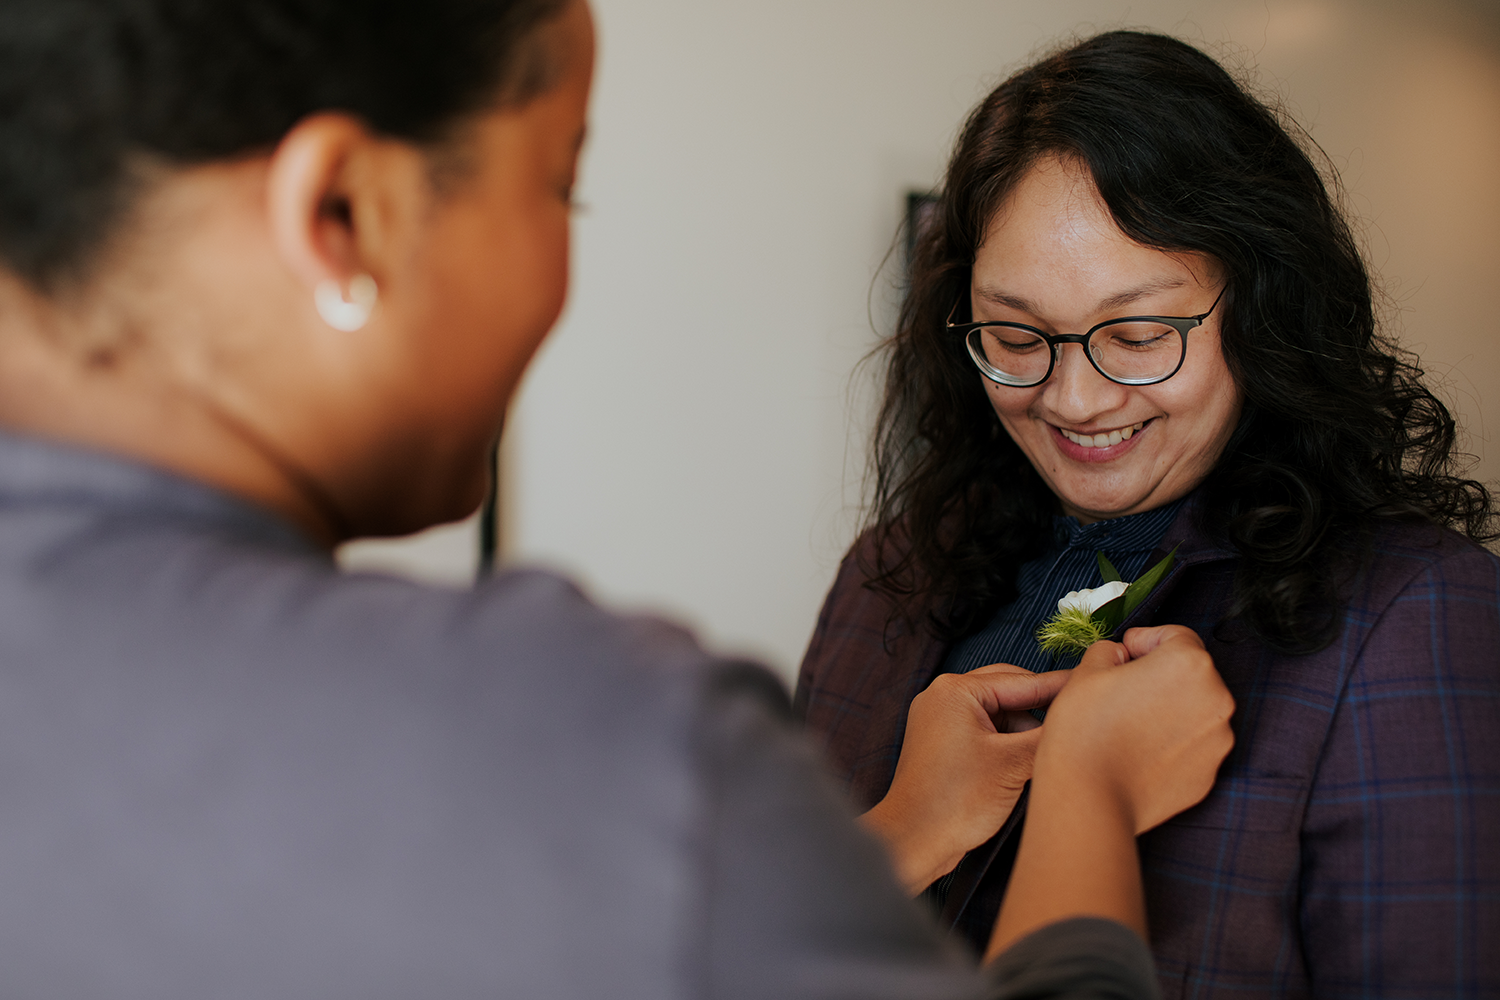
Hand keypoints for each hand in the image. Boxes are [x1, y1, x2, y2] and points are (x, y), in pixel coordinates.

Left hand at [862, 664, 1070, 894]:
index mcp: (955, 691)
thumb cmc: (954, 801)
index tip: (1091, 682)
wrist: (914, 840)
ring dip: (1026, 729)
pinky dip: (1009, 742)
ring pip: (1000, 713)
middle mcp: (944, 697)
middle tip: (1078, 717)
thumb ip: (1048, 735)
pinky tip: (1030, 760)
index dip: (1060, 685)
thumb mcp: (1014, 764)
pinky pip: (986, 731)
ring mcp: (941, 720)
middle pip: (1010, 691)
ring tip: (1051, 749)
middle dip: (1042, 708)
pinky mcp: (944, 743)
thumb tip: (1078, 718)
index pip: (1022, 681)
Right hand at [986, 627, 1233, 958]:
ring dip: (1170, 708)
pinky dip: (1173, 742)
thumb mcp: (1087, 671)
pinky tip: (1139, 750)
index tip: (1126, 653)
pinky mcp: (1210, 773)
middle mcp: (1216, 698)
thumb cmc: (1086, 731)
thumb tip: (1120, 657)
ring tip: (1130, 723)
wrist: (1090, 798)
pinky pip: (1193, 745)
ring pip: (1195, 710)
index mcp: (1189, 664)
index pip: (1177, 635)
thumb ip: (1109, 651)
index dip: (1147, 640)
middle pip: (1191, 673)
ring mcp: (1217, 740)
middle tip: (1123, 689)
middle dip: (1161, 675)